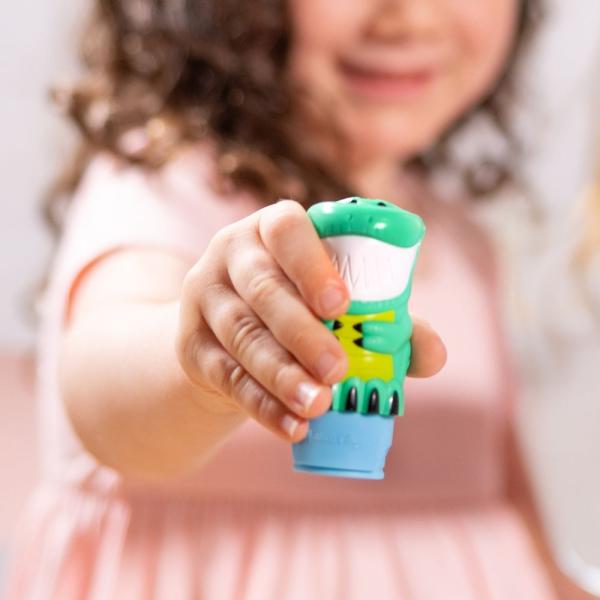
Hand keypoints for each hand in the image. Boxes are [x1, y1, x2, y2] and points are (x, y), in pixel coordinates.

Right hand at [176, 200, 446, 442]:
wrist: (229, 333)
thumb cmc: (297, 306)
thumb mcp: (333, 301)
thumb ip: (386, 321)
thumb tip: (433, 355)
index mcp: (272, 230)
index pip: (285, 229)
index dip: (310, 263)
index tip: (341, 303)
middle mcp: (231, 255)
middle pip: (261, 289)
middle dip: (300, 331)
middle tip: (337, 369)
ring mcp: (204, 299)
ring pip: (241, 335)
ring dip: (281, 374)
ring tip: (318, 406)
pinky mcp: (191, 345)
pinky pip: (226, 376)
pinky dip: (262, 404)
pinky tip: (293, 427)